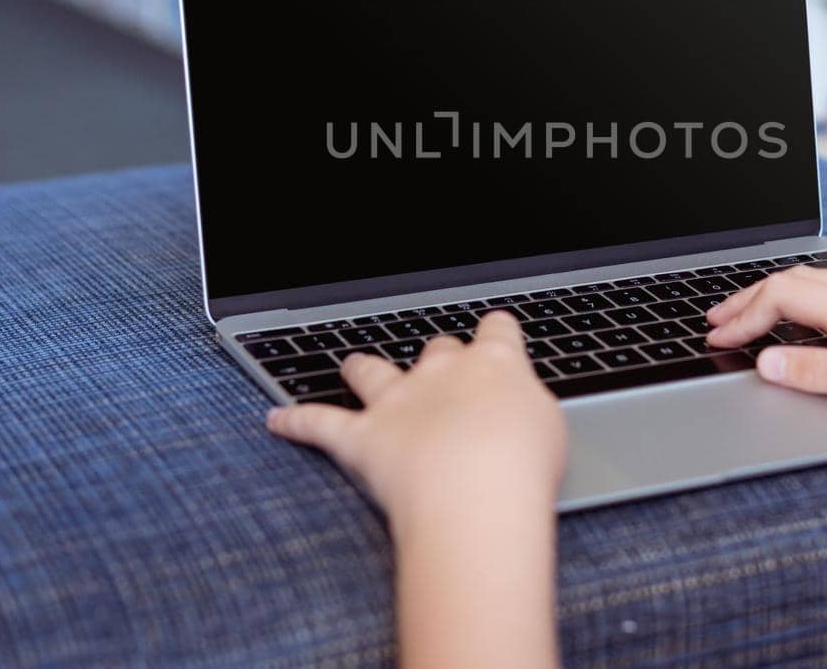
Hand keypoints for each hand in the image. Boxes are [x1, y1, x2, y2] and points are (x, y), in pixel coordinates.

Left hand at [266, 311, 567, 525]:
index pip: (496, 330)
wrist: (477, 495)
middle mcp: (441, 372)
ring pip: (371, 371)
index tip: (497, 338)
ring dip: (361, 368)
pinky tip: (276, 419)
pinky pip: (318, 424)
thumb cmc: (523, 468)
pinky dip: (295, 422)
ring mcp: (397, 401)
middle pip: (435, 349)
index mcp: (495, 363)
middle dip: (436, 359)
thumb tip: (516, 409)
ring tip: (351, 365)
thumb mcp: (550, 429)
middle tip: (441, 375)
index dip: (496, 335)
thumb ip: (527, 409)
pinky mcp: (360, 437)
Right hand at [704, 261, 826, 426]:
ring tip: (757, 308)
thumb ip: (818, 374)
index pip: (781, 297)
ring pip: (822, 275)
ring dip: (780, 290)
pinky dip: (816, 288)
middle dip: (749, 299)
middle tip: (716, 319)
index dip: (742, 318)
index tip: (715, 339)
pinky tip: (825, 300)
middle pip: (795, 278)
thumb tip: (764, 364)